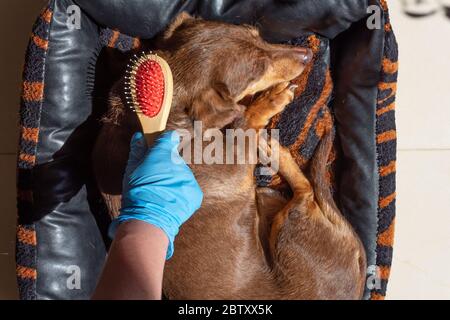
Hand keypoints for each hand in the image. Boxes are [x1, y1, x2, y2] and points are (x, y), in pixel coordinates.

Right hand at [109, 131, 202, 258]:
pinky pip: (188, 189)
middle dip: (166, 167)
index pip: (168, 138)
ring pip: (181, 175)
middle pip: (174, 160)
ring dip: (174, 181)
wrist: (149, 219)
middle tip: (154, 180)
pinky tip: (170, 201)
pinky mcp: (195, 193)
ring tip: (160, 193)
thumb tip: (139, 137)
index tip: (158, 148)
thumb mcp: (131, 170)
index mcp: (163, 154)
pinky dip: (181, 193)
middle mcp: (179, 163)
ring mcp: (189, 178)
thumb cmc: (137, 193)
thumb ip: (137, 151)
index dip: (163, 142)